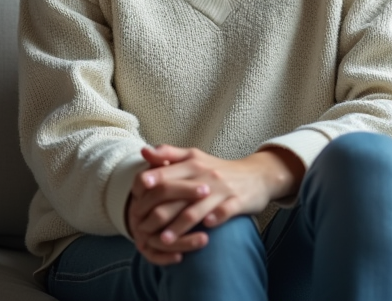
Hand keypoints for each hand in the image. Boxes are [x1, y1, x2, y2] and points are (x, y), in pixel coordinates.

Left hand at [125, 145, 302, 265]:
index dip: (148, 187)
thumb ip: (168, 154)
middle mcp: (206, 175)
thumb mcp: (194, 157)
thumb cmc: (219, 169)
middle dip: (158, 213)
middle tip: (142, 228)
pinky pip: (224, 212)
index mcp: (192, 163)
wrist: (257, 174)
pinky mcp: (238, 202)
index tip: (134, 200)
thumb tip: (143, 151)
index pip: (165, 174)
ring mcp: (222, 189)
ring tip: (164, 240)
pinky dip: (213, 221)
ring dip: (179, 226)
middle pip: (176, 193)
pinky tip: (203, 232)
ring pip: (197, 208)